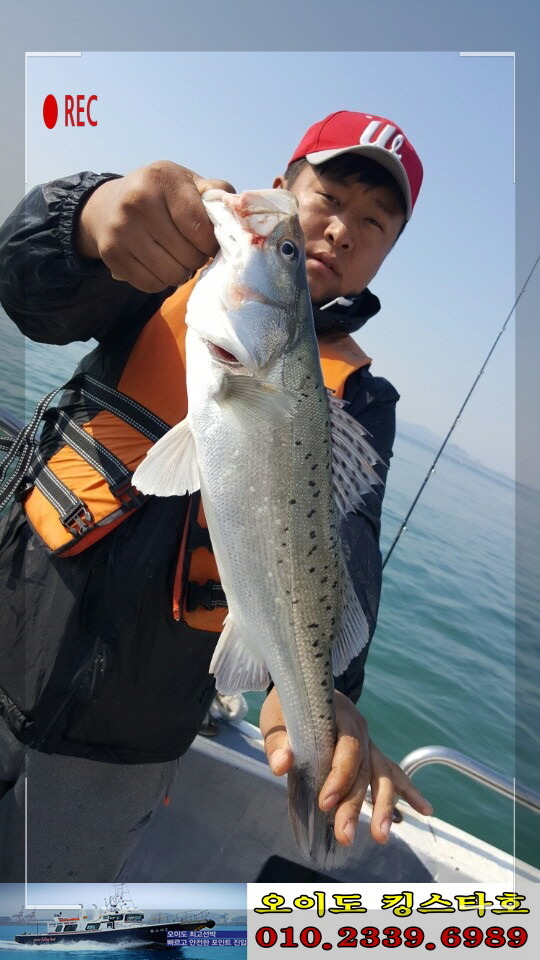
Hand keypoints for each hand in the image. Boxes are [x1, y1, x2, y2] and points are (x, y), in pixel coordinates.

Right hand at [76, 161, 234, 291]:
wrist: (108, 204)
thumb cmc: (160, 195)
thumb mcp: (186, 182)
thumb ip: (215, 193)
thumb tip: (236, 214)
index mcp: (162, 180)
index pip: (200, 229)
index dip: (211, 244)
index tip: (209, 242)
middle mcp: (137, 203)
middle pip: (188, 256)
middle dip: (197, 259)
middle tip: (192, 251)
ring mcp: (121, 230)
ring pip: (172, 276)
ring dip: (182, 273)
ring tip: (178, 259)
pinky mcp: (111, 255)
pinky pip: (151, 285)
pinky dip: (161, 281)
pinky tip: (160, 265)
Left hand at [261, 687, 431, 846]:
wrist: (306, 686)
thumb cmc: (290, 705)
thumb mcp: (277, 716)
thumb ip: (279, 741)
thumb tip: (281, 765)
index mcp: (341, 716)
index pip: (347, 749)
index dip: (339, 777)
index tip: (326, 803)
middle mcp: (360, 729)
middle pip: (364, 769)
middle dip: (356, 804)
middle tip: (345, 835)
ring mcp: (369, 741)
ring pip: (382, 774)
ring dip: (384, 806)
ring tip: (381, 835)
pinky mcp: (370, 752)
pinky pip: (392, 771)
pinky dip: (409, 790)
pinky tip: (424, 810)